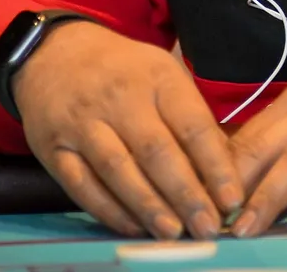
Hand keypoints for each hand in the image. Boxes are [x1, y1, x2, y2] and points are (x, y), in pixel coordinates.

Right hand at [12, 21, 242, 240]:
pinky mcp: (54, 147)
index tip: (232, 199)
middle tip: (207, 227)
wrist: (54, 53)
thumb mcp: (162, 75)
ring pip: (118, 169)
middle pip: (157, 151)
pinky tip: (133, 226)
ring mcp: (84, 122)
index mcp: (158, 77)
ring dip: (148, 205)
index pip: (193, 125)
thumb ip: (190, 117)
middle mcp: (120, 98)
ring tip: (174, 233)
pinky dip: (108, 209)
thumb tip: (223, 170)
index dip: (215, 166)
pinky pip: (82, 184)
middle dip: (186, 194)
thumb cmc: (123, 71)